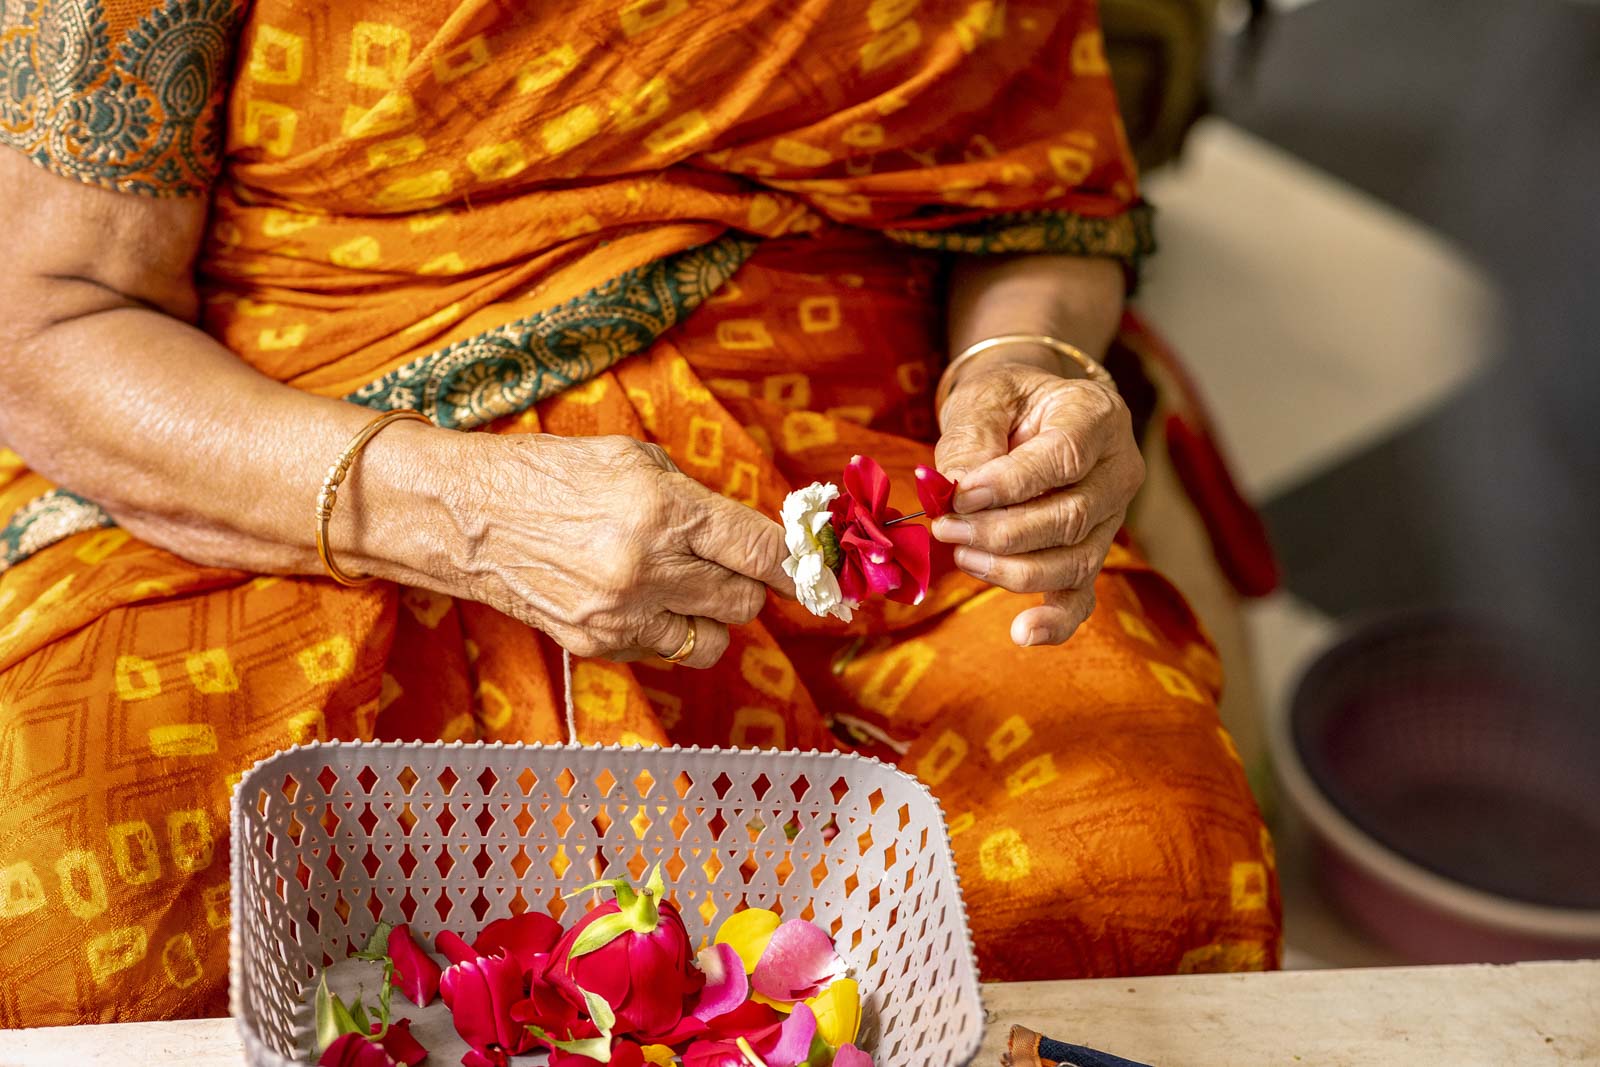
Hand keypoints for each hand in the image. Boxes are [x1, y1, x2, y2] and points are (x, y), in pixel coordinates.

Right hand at [441, 433, 793, 667]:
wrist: (462, 515)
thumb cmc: (547, 472)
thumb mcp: (632, 458)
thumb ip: (697, 499)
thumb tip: (754, 533)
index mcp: (661, 509)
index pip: (762, 551)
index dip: (799, 565)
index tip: (816, 572)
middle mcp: (646, 568)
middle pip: (746, 600)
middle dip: (748, 582)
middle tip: (727, 562)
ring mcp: (620, 615)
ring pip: (715, 639)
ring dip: (712, 614)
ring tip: (684, 584)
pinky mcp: (596, 646)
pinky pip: (666, 652)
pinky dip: (668, 631)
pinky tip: (641, 600)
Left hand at [933, 361, 1143, 645]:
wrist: (1027, 413)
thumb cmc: (1005, 402)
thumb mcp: (983, 399)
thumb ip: (971, 441)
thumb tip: (954, 492)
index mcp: (1097, 416)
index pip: (1064, 458)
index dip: (1011, 484)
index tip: (960, 496)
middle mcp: (1118, 469)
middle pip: (1071, 518)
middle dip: (1001, 532)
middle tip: (945, 527)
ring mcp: (1112, 517)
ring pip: (1074, 561)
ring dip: (1011, 569)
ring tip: (961, 554)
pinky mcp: (1092, 551)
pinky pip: (1082, 595)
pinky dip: (1055, 620)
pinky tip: (1023, 634)